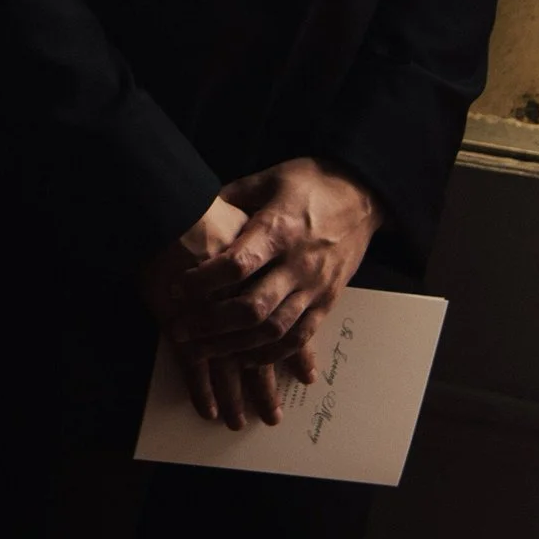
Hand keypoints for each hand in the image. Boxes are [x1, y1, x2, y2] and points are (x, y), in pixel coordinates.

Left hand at [143, 159, 378, 429]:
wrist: (362, 194)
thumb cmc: (310, 182)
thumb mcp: (267, 179)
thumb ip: (232, 200)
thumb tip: (194, 212)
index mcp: (279, 229)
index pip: (238, 265)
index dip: (204, 281)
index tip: (176, 288)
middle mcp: (298, 264)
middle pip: (253, 307)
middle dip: (212, 324)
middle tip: (180, 331)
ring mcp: (315, 287)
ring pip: (274, 330)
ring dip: (235, 346)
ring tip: (203, 352)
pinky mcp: (328, 301)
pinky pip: (299, 337)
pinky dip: (271, 354)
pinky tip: (245, 359)